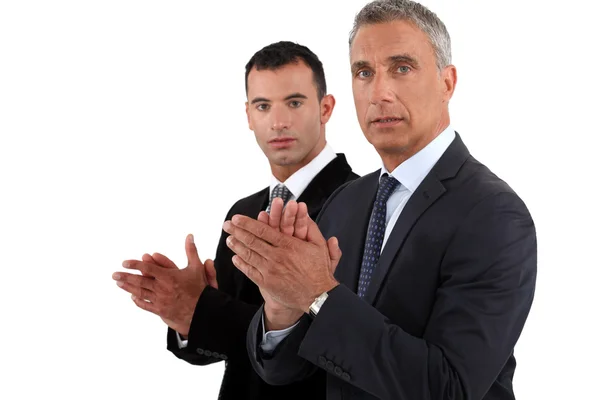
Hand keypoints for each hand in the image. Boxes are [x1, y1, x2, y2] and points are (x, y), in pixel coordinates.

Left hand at [113, 234, 210, 336]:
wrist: (203, 311)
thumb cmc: (199, 288)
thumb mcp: (196, 267)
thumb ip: (191, 250)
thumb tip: (189, 235)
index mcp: (169, 276)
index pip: (148, 268)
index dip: (135, 264)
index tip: (125, 263)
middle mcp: (162, 288)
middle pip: (139, 281)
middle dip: (125, 277)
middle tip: (114, 274)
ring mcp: (160, 300)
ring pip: (140, 293)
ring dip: (128, 288)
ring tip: (118, 283)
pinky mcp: (160, 310)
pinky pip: (145, 305)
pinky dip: (137, 300)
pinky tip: (132, 297)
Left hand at [223, 208, 339, 313]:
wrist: (317, 296)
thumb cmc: (318, 271)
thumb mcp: (319, 246)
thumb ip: (311, 228)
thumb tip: (304, 213)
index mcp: (288, 245)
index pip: (262, 230)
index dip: (247, 223)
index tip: (236, 218)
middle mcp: (277, 256)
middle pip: (251, 241)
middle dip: (237, 231)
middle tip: (226, 225)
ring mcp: (270, 270)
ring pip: (249, 255)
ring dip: (236, 246)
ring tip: (228, 239)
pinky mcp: (267, 283)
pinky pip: (250, 271)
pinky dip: (241, 264)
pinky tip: (236, 257)